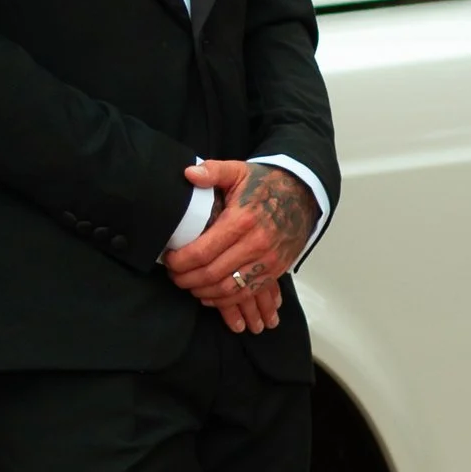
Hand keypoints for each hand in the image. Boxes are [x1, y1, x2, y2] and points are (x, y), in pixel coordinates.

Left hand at [162, 158, 316, 332]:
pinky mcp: (275, 272)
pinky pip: (246, 294)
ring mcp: (268, 261)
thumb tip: (188, 174)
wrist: (302, 196)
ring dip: (202, 291)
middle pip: (212, 274)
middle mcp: (257, 244)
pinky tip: (208, 294)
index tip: (168, 259)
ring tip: (188, 284)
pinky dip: (224, 301)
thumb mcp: (238, 171)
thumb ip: (212, 171)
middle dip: (186, 279)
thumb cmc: (264, 185)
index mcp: (242, 220)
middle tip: (173, 275)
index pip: (202, 251)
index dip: (180, 261)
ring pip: (228, 289)